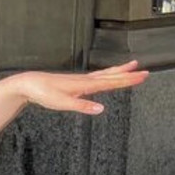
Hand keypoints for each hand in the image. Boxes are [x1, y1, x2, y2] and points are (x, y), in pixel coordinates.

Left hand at [16, 62, 148, 115]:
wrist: (29, 84)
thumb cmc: (43, 93)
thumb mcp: (62, 103)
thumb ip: (82, 106)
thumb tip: (101, 108)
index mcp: (84, 85)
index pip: (111, 82)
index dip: (127, 80)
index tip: (143, 76)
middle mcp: (84, 80)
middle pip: (111, 76)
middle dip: (128, 75)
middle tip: (145, 72)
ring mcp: (80, 80)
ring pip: (104, 75)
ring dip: (119, 71)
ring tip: (132, 66)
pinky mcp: (74, 83)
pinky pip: (96, 77)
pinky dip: (105, 75)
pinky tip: (106, 77)